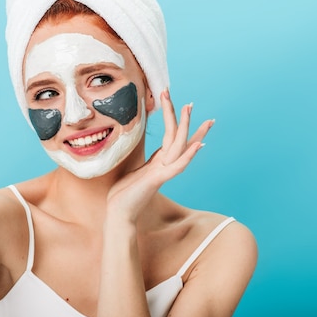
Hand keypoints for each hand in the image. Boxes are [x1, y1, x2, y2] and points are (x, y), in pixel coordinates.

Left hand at [106, 89, 213, 223]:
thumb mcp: (134, 172)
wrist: (119, 214)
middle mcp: (164, 165)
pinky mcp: (158, 180)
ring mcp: (163, 172)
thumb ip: (144, 164)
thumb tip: (144, 158)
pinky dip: (188, 155)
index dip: (180, 124)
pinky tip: (197, 145)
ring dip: (184, 126)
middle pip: (178, 137)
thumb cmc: (124, 195)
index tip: (187, 108)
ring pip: (178, 145)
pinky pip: (176, 166)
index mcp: (158, 162)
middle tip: (191, 102)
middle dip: (184, 119)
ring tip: (189, 108)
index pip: (173, 139)